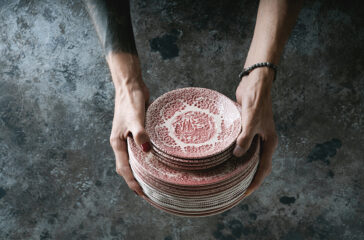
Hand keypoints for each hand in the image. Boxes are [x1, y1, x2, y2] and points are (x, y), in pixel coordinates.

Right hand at [108, 53, 150, 195]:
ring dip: (141, 171)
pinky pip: (139, 150)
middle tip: (149, 193)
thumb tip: (145, 149)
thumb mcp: (135, 117)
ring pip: (134, 160)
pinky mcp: (136, 132)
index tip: (142, 194)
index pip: (124, 168)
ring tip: (152, 181)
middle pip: (128, 168)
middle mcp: (122, 143)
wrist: (131, 86)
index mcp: (117, 143)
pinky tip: (155, 160)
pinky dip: (145, 159)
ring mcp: (128, 137)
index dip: (133, 182)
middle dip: (136, 181)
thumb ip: (139, 132)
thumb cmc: (131, 100)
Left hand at [234, 68, 277, 196]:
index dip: (254, 182)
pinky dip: (234, 152)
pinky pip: (240, 144)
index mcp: (269, 142)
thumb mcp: (251, 121)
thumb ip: (245, 138)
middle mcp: (262, 141)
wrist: (255, 84)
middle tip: (233, 188)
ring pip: (247, 155)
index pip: (262, 168)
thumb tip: (237, 155)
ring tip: (227, 175)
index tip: (244, 193)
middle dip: (246, 177)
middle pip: (255, 165)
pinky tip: (223, 156)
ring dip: (239, 165)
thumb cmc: (256, 101)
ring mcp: (254, 135)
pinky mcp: (245, 128)